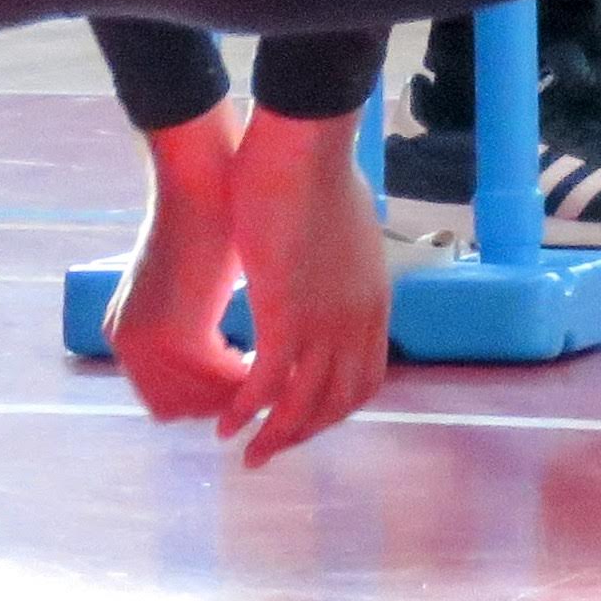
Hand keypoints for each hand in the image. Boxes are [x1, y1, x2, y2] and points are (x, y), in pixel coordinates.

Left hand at [102, 108, 247, 429]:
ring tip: (268, 376)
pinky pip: (215, 379)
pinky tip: (267, 361)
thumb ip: (194, 314)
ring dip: (232, 395)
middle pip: (175, 407)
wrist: (203, 180)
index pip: (163, 395)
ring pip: (195, 401)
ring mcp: (147, 343)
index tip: (243, 384)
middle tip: (259, 387)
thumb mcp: (190, 280)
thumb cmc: (207, 217)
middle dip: (219, 402)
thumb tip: (216, 336)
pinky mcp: (177, 335)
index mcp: (127, 331)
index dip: (204, 396)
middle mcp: (128, 344)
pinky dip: (241, 379)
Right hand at [216, 104, 389, 467]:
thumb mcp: (347, 230)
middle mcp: (357, 320)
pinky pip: (267, 384)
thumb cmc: (317, 174)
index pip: (365, 378)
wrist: (305, 149)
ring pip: (303, 404)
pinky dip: (247, 411)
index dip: (334, 407)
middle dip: (304, 432)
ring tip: (246, 452)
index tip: (304, 418)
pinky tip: (227, 422)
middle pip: (338, 402)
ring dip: (274, 436)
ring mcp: (324, 322)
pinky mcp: (285, 316)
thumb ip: (346, 262)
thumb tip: (340, 263)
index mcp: (373, 301)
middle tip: (271, 447)